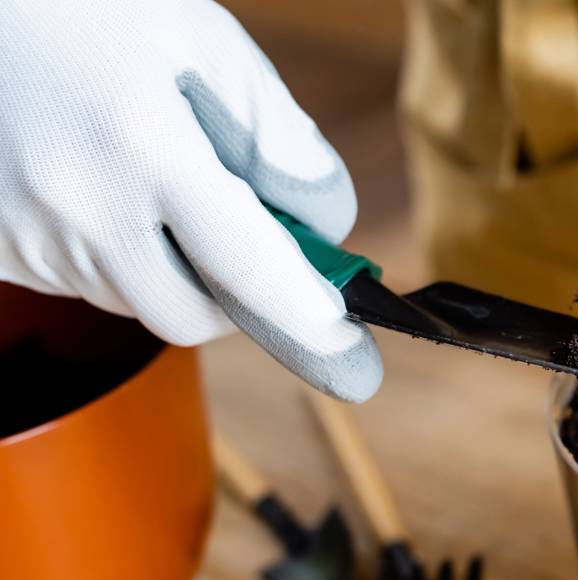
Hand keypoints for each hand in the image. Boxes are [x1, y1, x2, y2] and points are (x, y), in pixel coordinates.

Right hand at [0, 0, 379, 400]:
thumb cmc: (91, 7)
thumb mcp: (206, 44)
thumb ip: (279, 140)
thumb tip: (327, 228)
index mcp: (141, 146)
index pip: (250, 270)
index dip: (310, 323)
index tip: (356, 357)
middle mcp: (75, 205)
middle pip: (192, 316)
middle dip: (239, 298)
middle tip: (254, 245)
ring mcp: (22, 234)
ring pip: (136, 303)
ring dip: (176, 272)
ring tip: (159, 187)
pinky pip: (82, 284)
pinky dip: (118, 258)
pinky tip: (107, 189)